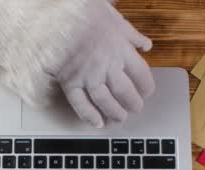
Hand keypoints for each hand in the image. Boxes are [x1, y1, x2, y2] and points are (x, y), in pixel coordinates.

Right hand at [56, 1, 154, 127]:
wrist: (56, 19)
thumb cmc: (82, 12)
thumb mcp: (113, 15)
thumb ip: (131, 33)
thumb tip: (146, 45)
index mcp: (121, 49)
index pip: (141, 74)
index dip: (146, 85)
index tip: (147, 91)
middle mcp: (108, 67)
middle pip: (125, 91)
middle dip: (133, 102)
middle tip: (136, 108)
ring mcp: (88, 77)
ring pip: (106, 101)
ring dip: (114, 112)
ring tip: (120, 118)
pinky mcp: (70, 82)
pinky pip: (81, 104)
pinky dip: (89, 115)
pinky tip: (96, 123)